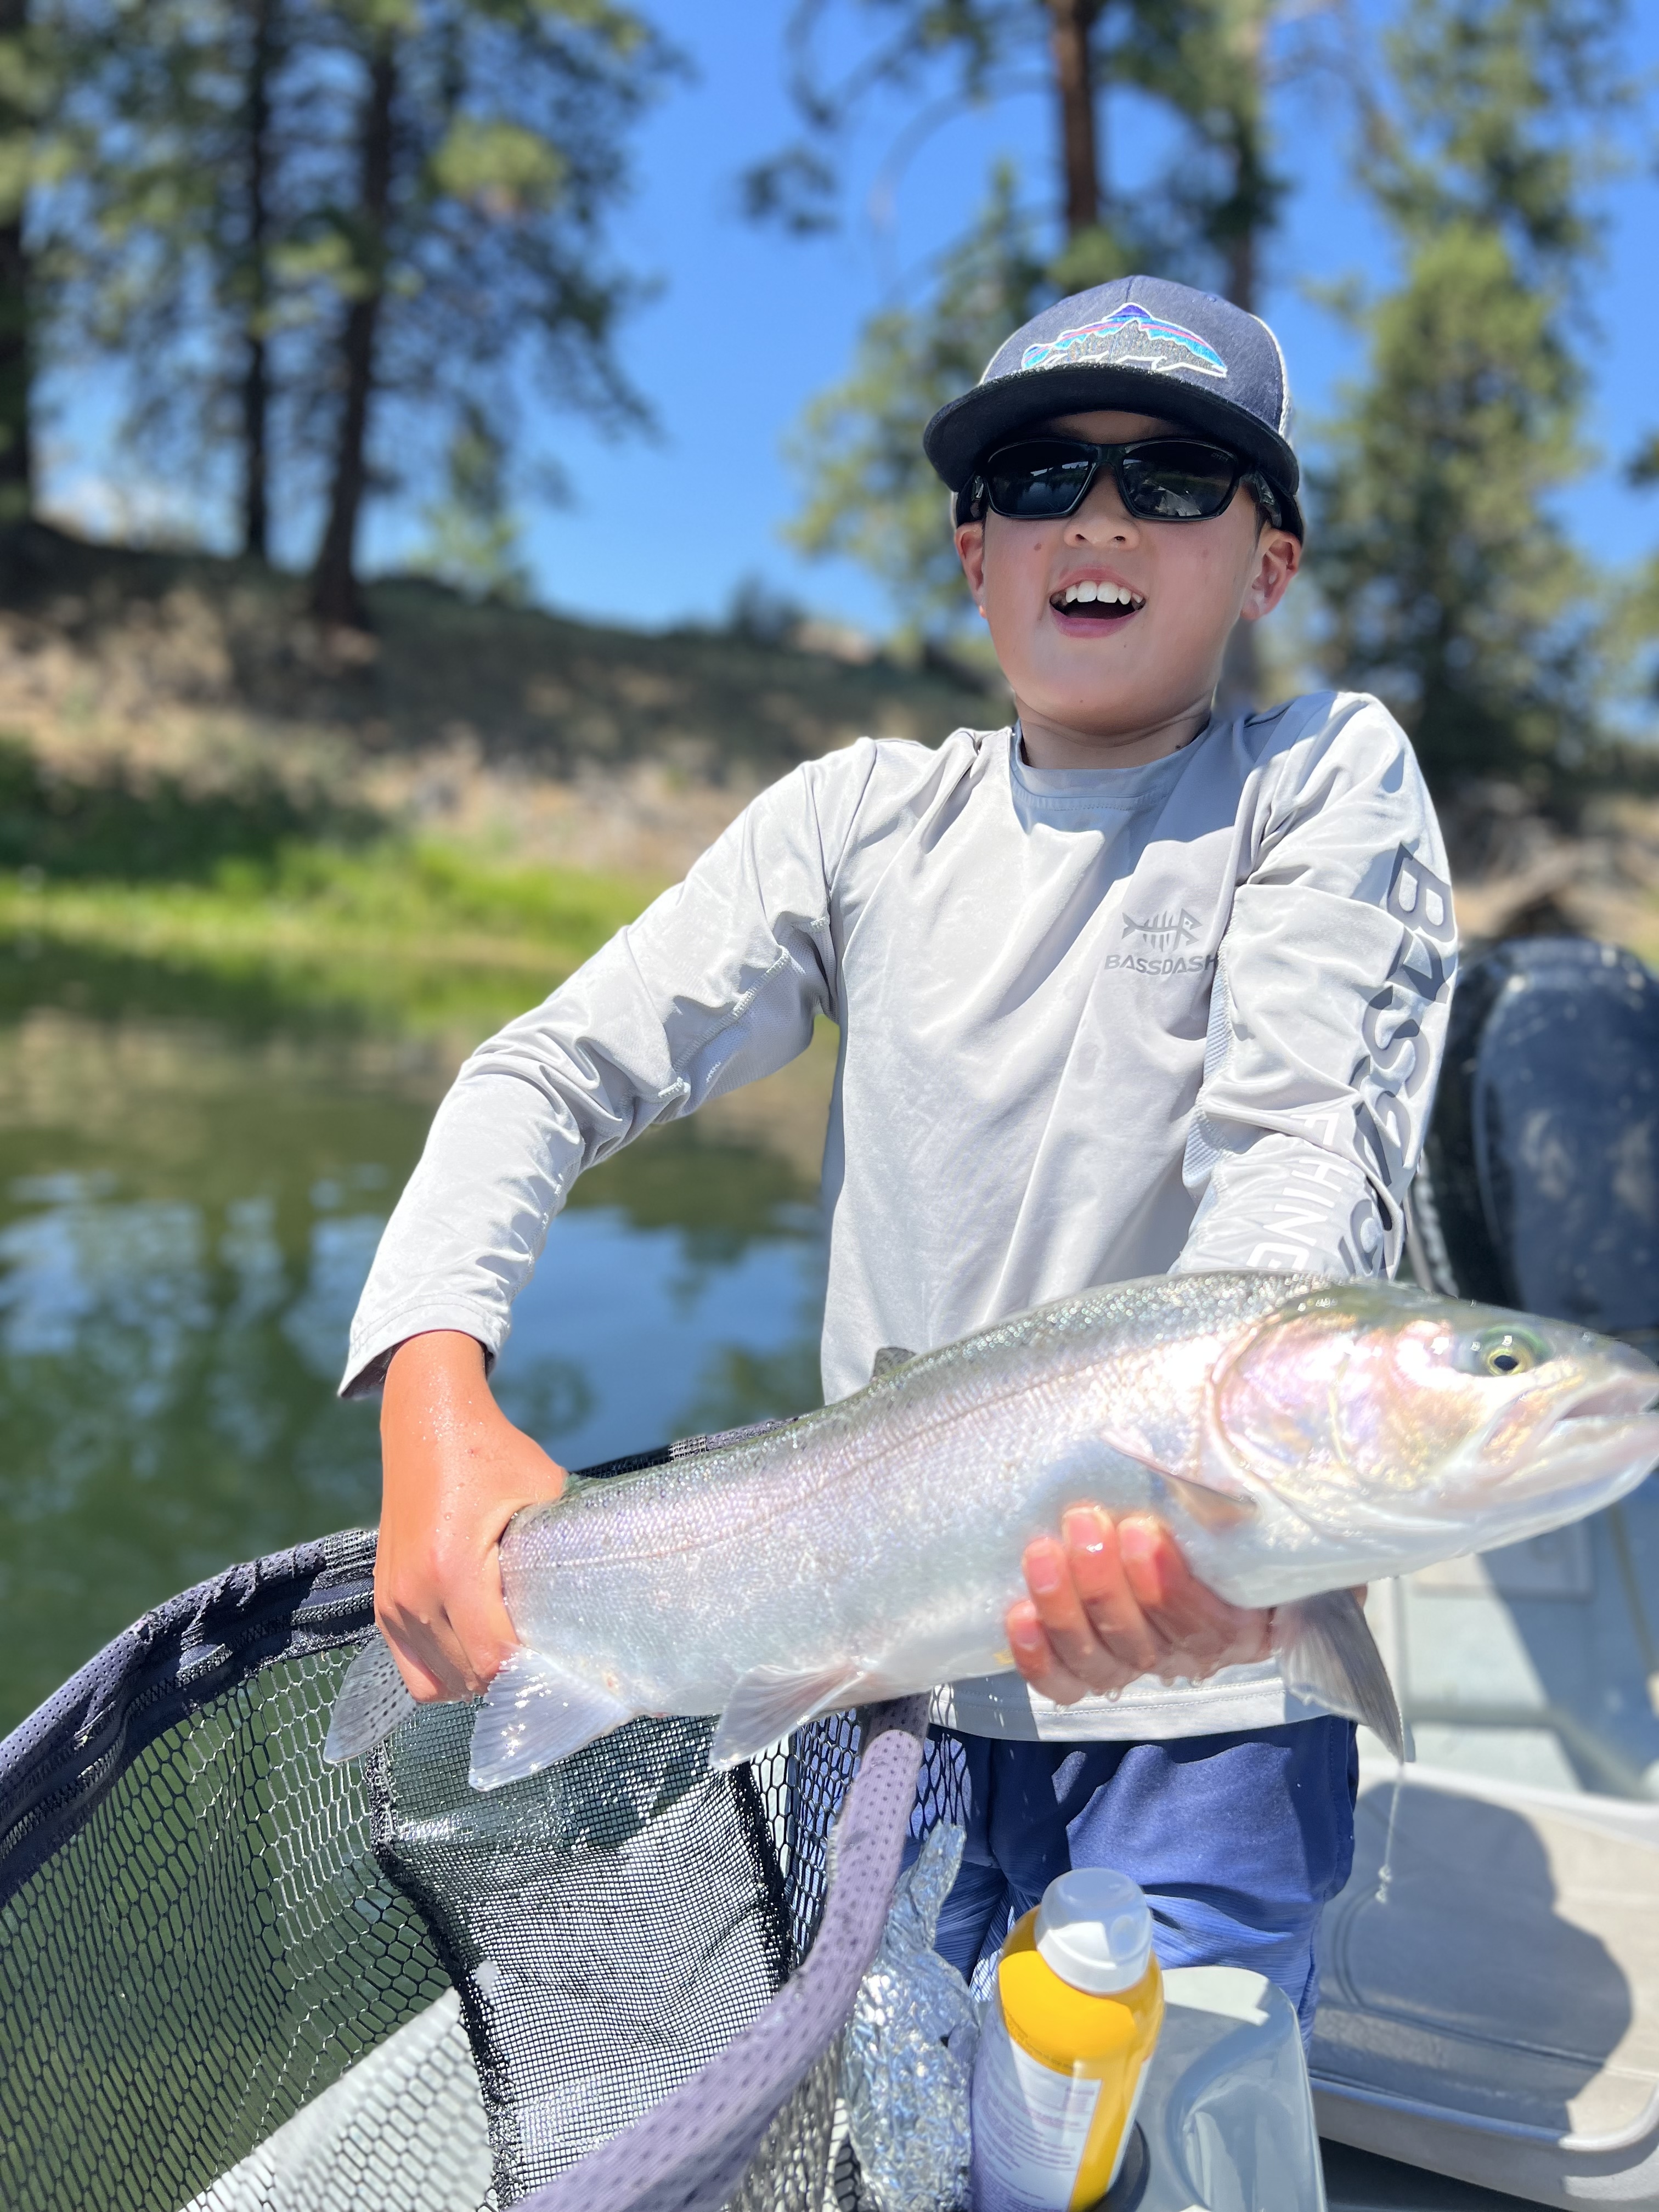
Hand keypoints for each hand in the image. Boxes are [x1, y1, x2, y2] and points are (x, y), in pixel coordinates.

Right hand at [375, 1330, 566, 1702]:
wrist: (424, 1420)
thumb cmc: (489, 1451)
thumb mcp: (542, 1489)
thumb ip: (564, 1545)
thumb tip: (599, 1597)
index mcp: (453, 1568)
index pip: (492, 1657)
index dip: (530, 1667)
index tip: (561, 1655)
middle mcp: (414, 1594)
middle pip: (467, 1678)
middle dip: (507, 1676)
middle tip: (542, 1654)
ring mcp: (392, 1602)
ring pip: (436, 1683)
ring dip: (474, 1677)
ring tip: (508, 1648)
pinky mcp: (382, 1602)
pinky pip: (411, 1667)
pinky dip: (443, 1669)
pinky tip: (473, 1644)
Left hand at [1006, 1509, 1271, 1703]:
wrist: (1174, 1527)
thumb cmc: (1216, 1514)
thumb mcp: (1237, 1506)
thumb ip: (1232, 1496)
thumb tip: (1237, 1444)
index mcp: (1239, 1626)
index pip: (1204, 1626)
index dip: (1168, 1585)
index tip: (1141, 1530)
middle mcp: (1186, 1655)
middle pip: (1142, 1642)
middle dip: (1105, 1584)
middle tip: (1083, 1522)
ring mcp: (1132, 1664)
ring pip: (1097, 1660)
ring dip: (1064, 1609)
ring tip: (1042, 1552)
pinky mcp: (1085, 1669)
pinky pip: (1062, 1682)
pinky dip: (1038, 1657)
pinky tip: (1020, 1615)